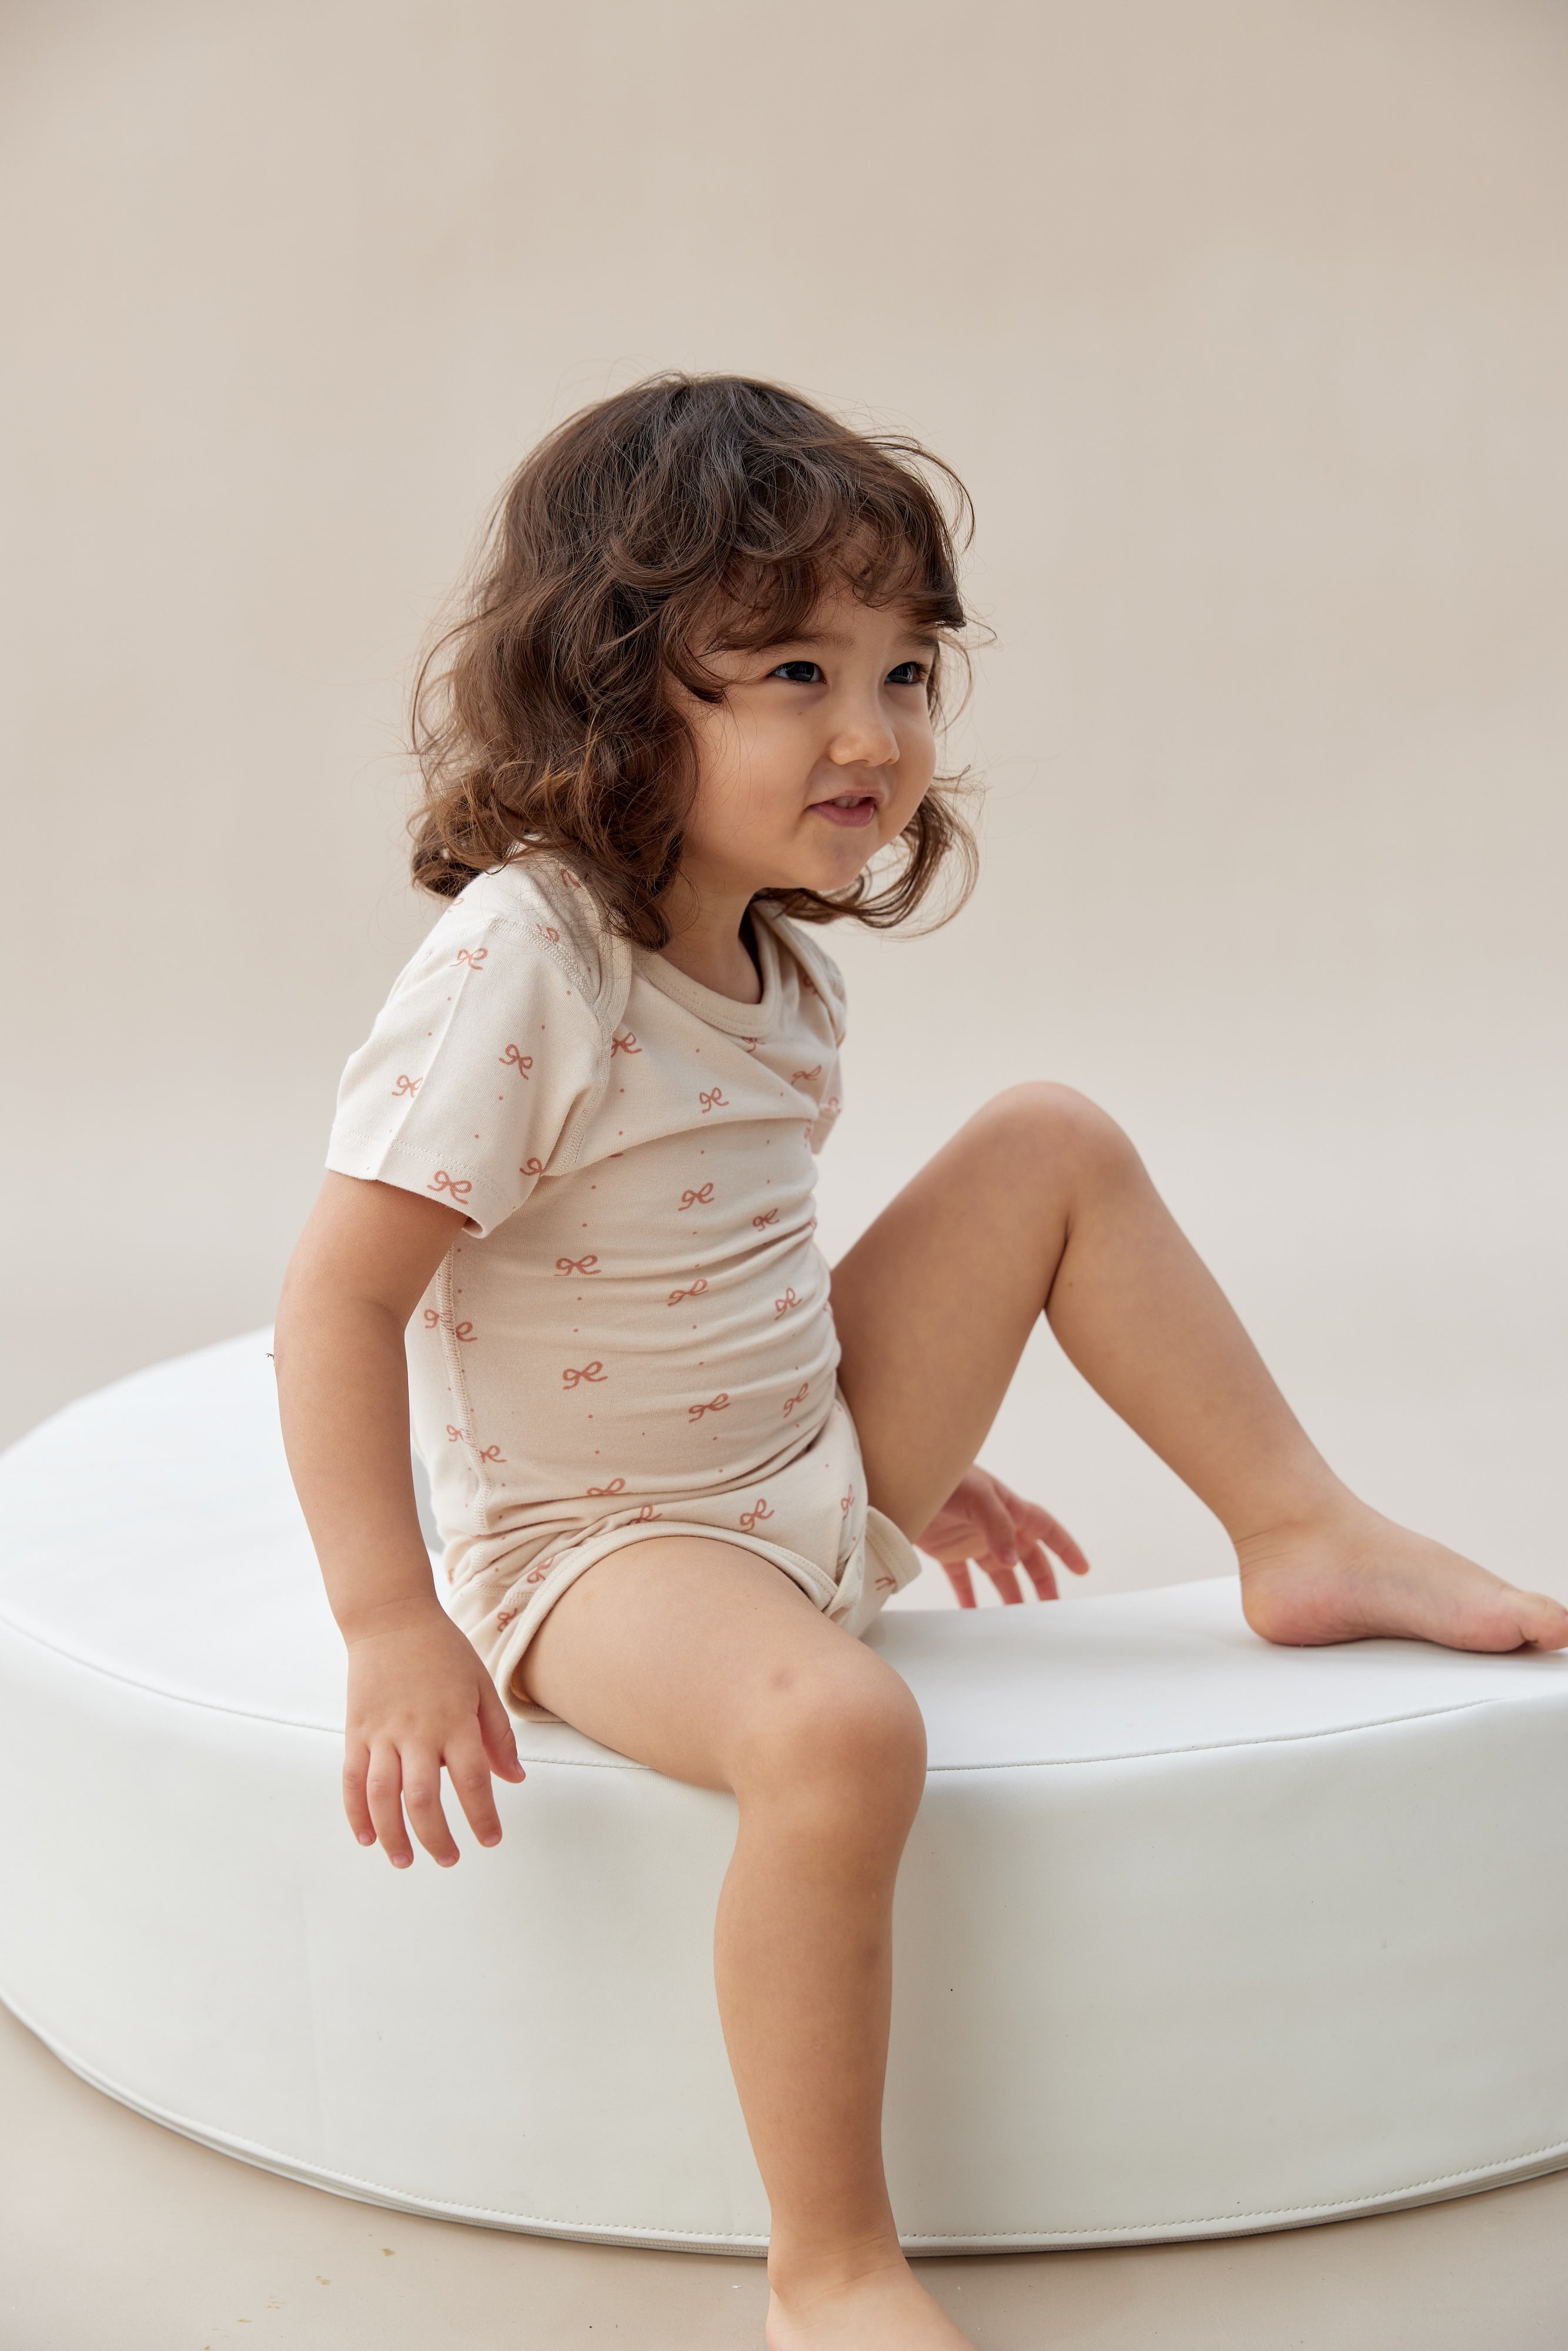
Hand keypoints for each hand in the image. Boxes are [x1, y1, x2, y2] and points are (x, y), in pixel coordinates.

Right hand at [343, 1599, 525, 1866]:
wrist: (392, 1619)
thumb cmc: (442, 1651)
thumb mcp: (482, 1686)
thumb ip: (497, 1735)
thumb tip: (514, 1778)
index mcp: (455, 1721)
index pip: (472, 1781)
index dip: (482, 1816)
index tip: (489, 1839)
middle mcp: (418, 1732)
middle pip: (424, 1799)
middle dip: (437, 1837)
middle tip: (449, 1859)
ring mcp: (382, 1733)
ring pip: (384, 1796)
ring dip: (394, 1835)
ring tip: (405, 1860)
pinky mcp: (356, 1731)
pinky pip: (352, 1780)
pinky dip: (356, 1813)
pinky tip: (367, 1837)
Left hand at [915, 1466, 1089, 1607]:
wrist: (898, 1476)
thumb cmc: (941, 1475)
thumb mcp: (975, 1495)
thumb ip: (997, 1526)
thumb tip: (1013, 1561)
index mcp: (1007, 1507)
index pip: (1044, 1528)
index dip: (1065, 1547)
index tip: (1082, 1569)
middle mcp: (993, 1524)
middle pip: (1027, 1556)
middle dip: (1042, 1580)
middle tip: (1051, 1606)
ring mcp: (971, 1537)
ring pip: (998, 1571)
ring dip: (1010, 1592)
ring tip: (1018, 1617)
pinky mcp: (946, 1549)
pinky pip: (963, 1577)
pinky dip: (968, 1596)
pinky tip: (972, 1613)